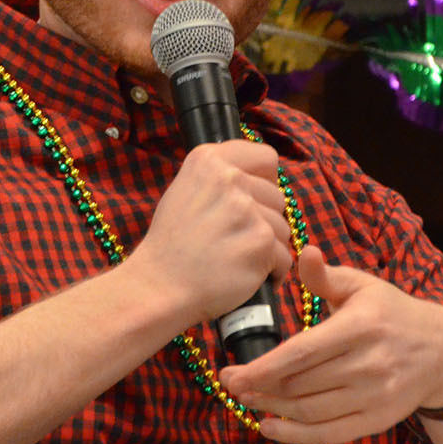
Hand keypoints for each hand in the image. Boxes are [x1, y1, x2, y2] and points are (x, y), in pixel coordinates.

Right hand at [125, 139, 293, 325]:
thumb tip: (260, 178)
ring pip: (282, 228)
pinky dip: (270, 272)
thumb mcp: (185, 190)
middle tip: (232, 239)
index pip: (266, 158)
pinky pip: (284, 257)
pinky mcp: (260, 242)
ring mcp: (246, 210)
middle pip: (277, 197)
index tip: (250, 201)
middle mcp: (228, 178)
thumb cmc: (172, 244)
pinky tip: (243, 274)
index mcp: (209, 160)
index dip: (264, 182)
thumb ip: (221, 177)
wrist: (159, 285)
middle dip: (264, 220)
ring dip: (267, 248)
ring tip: (234, 258)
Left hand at [218, 246, 442, 443]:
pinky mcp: (378, 420)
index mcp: (360, 327)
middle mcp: (369, 364)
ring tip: (247, 400)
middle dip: (259, 387)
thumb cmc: (391, 313)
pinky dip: (296, 435)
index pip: (301, 353)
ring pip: (310, 410)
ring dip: (272, 409)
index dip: (263, 367)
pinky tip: (269, 427)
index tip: (231, 373)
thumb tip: (304, 252)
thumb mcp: (362, 286)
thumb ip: (326, 276)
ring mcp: (375, 396)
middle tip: (232, 384)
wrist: (442, 351)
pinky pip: (330, 434)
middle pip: (300, 384)